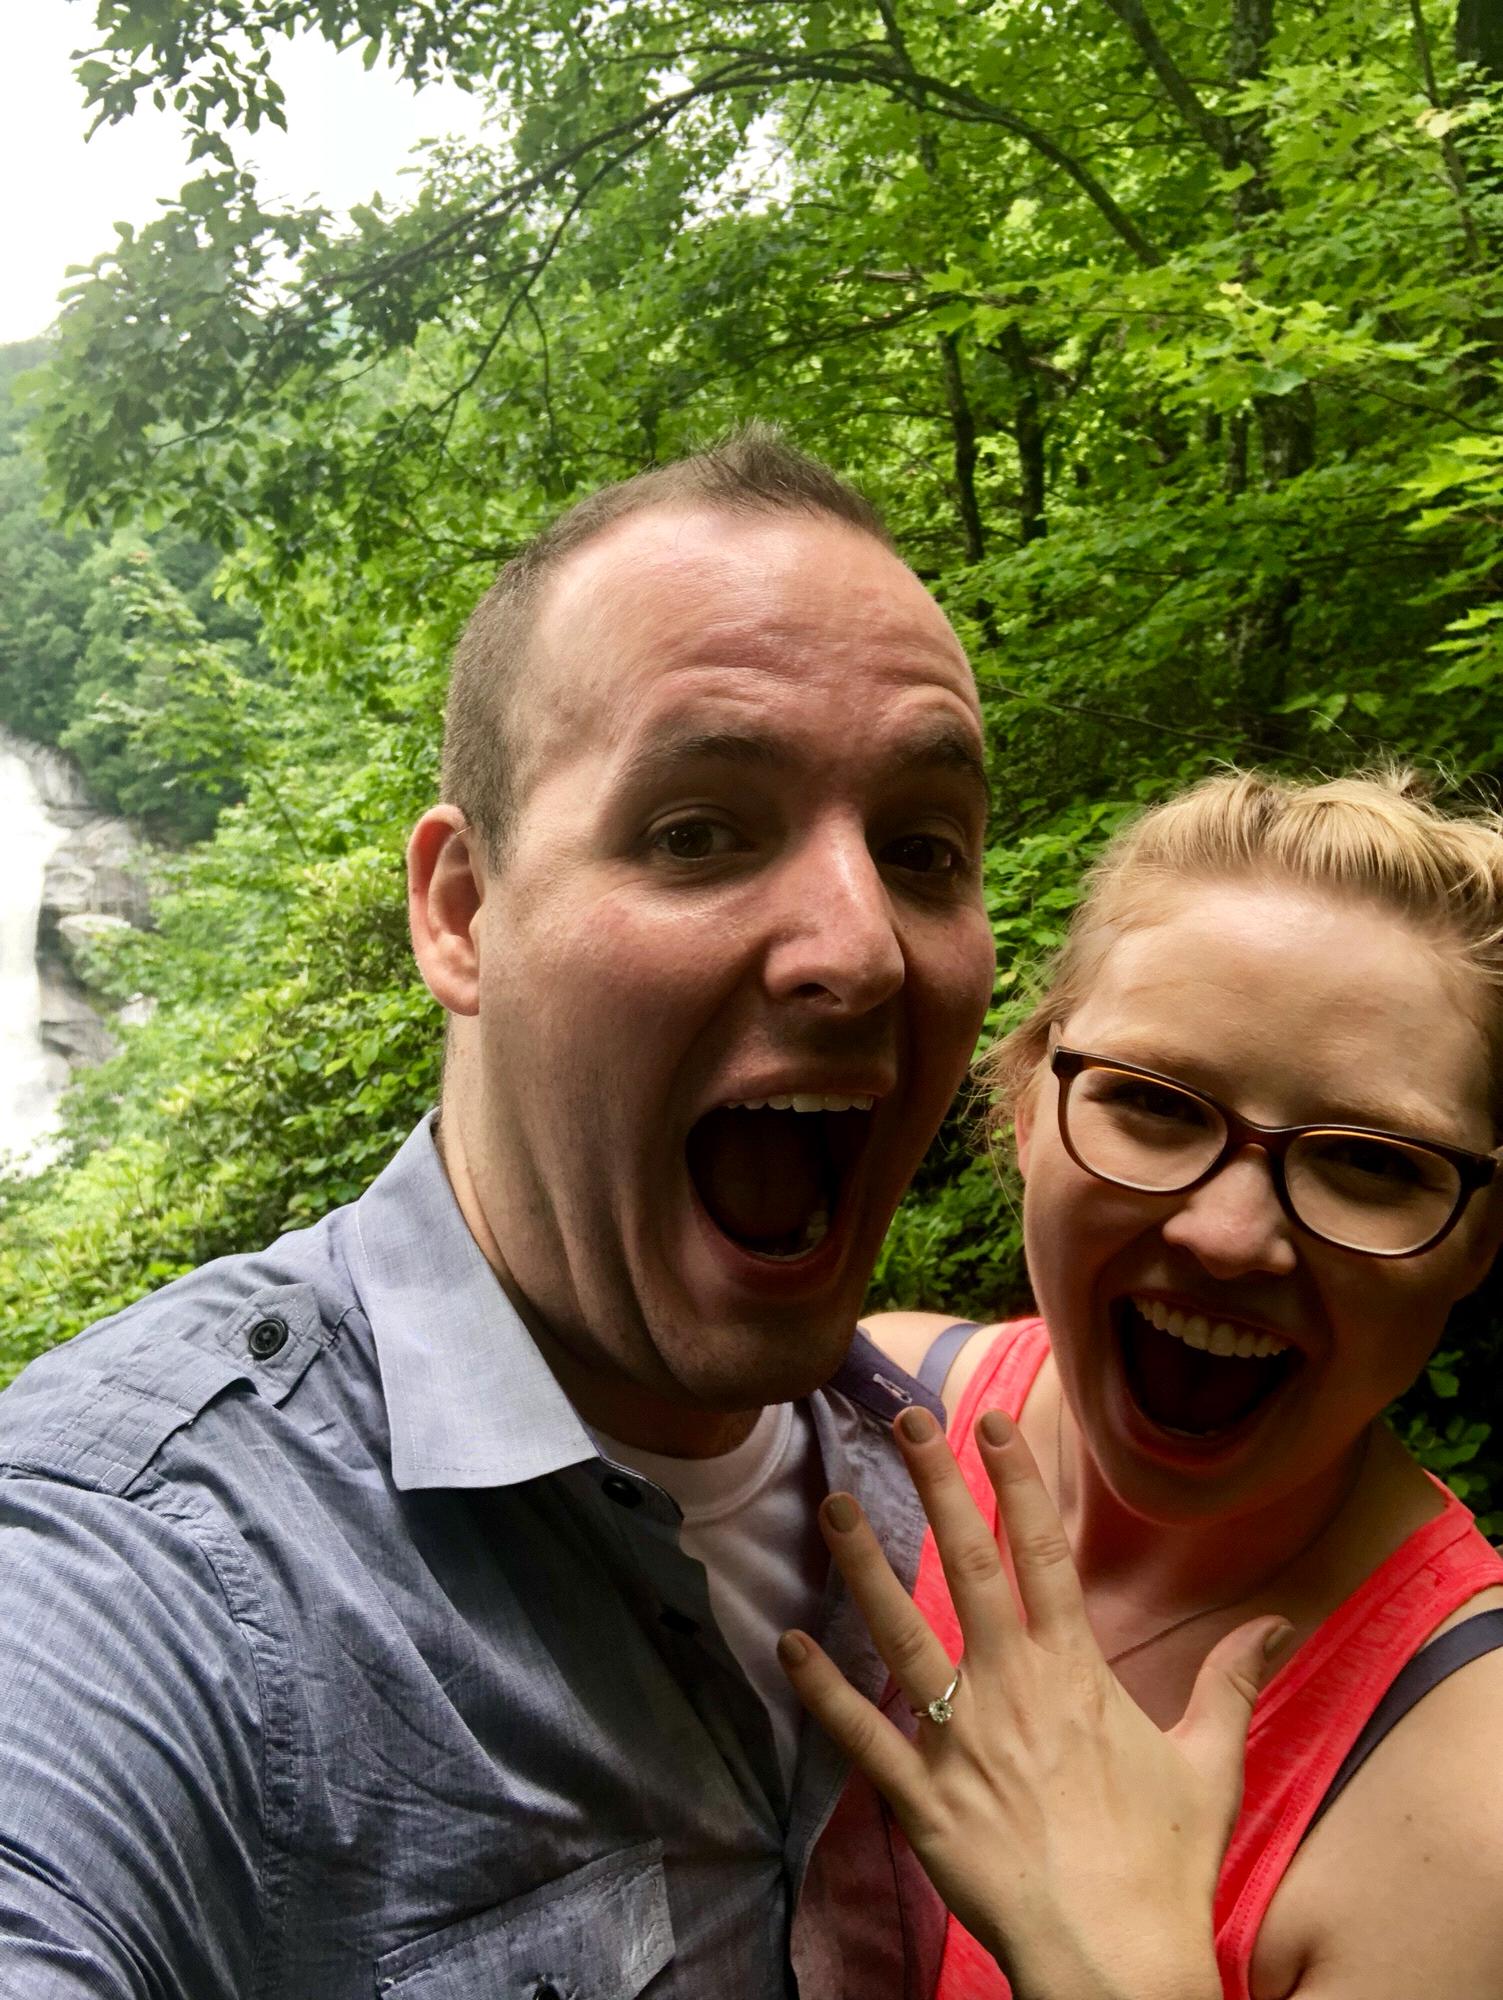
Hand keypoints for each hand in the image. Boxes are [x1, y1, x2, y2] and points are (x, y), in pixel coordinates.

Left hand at [778, 1405, 1291, 1999]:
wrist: (1117, 1960)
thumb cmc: (1165, 1866)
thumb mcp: (1210, 1764)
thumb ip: (1231, 1684)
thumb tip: (1277, 1623)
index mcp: (1076, 1674)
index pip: (1042, 1553)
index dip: (1017, 1482)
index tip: (992, 1422)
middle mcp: (1012, 1690)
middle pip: (966, 1567)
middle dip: (935, 1487)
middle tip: (905, 1421)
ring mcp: (962, 1742)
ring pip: (903, 1634)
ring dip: (865, 1567)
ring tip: (833, 1505)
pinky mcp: (923, 1800)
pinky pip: (864, 1736)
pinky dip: (823, 1692)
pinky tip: (788, 1642)